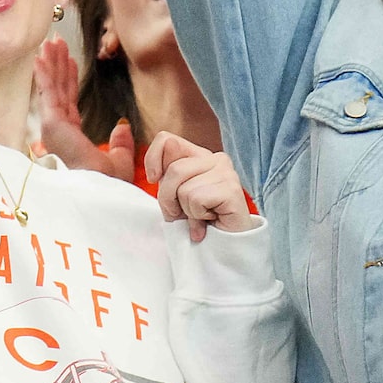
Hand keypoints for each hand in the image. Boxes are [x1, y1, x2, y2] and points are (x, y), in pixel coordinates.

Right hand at [33, 36, 135, 181]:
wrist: (102, 189)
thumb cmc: (109, 183)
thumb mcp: (120, 158)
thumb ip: (120, 142)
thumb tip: (122, 126)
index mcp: (72, 134)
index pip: (69, 99)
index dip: (69, 77)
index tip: (69, 60)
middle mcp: (59, 128)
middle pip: (59, 88)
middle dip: (57, 64)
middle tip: (55, 42)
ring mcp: (53, 125)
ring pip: (52, 87)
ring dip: (50, 63)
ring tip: (49, 42)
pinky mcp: (52, 123)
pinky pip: (48, 93)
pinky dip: (44, 75)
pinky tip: (41, 57)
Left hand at [145, 133, 259, 243]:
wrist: (221, 246)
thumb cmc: (194, 219)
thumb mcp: (170, 192)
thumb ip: (160, 168)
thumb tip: (150, 137)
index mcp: (198, 155)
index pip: (166, 139)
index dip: (152, 160)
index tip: (153, 180)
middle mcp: (216, 159)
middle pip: (173, 170)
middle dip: (168, 197)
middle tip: (182, 212)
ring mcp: (227, 173)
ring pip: (183, 187)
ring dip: (185, 210)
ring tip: (199, 217)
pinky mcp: (232, 190)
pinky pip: (196, 200)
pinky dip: (196, 217)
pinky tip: (209, 221)